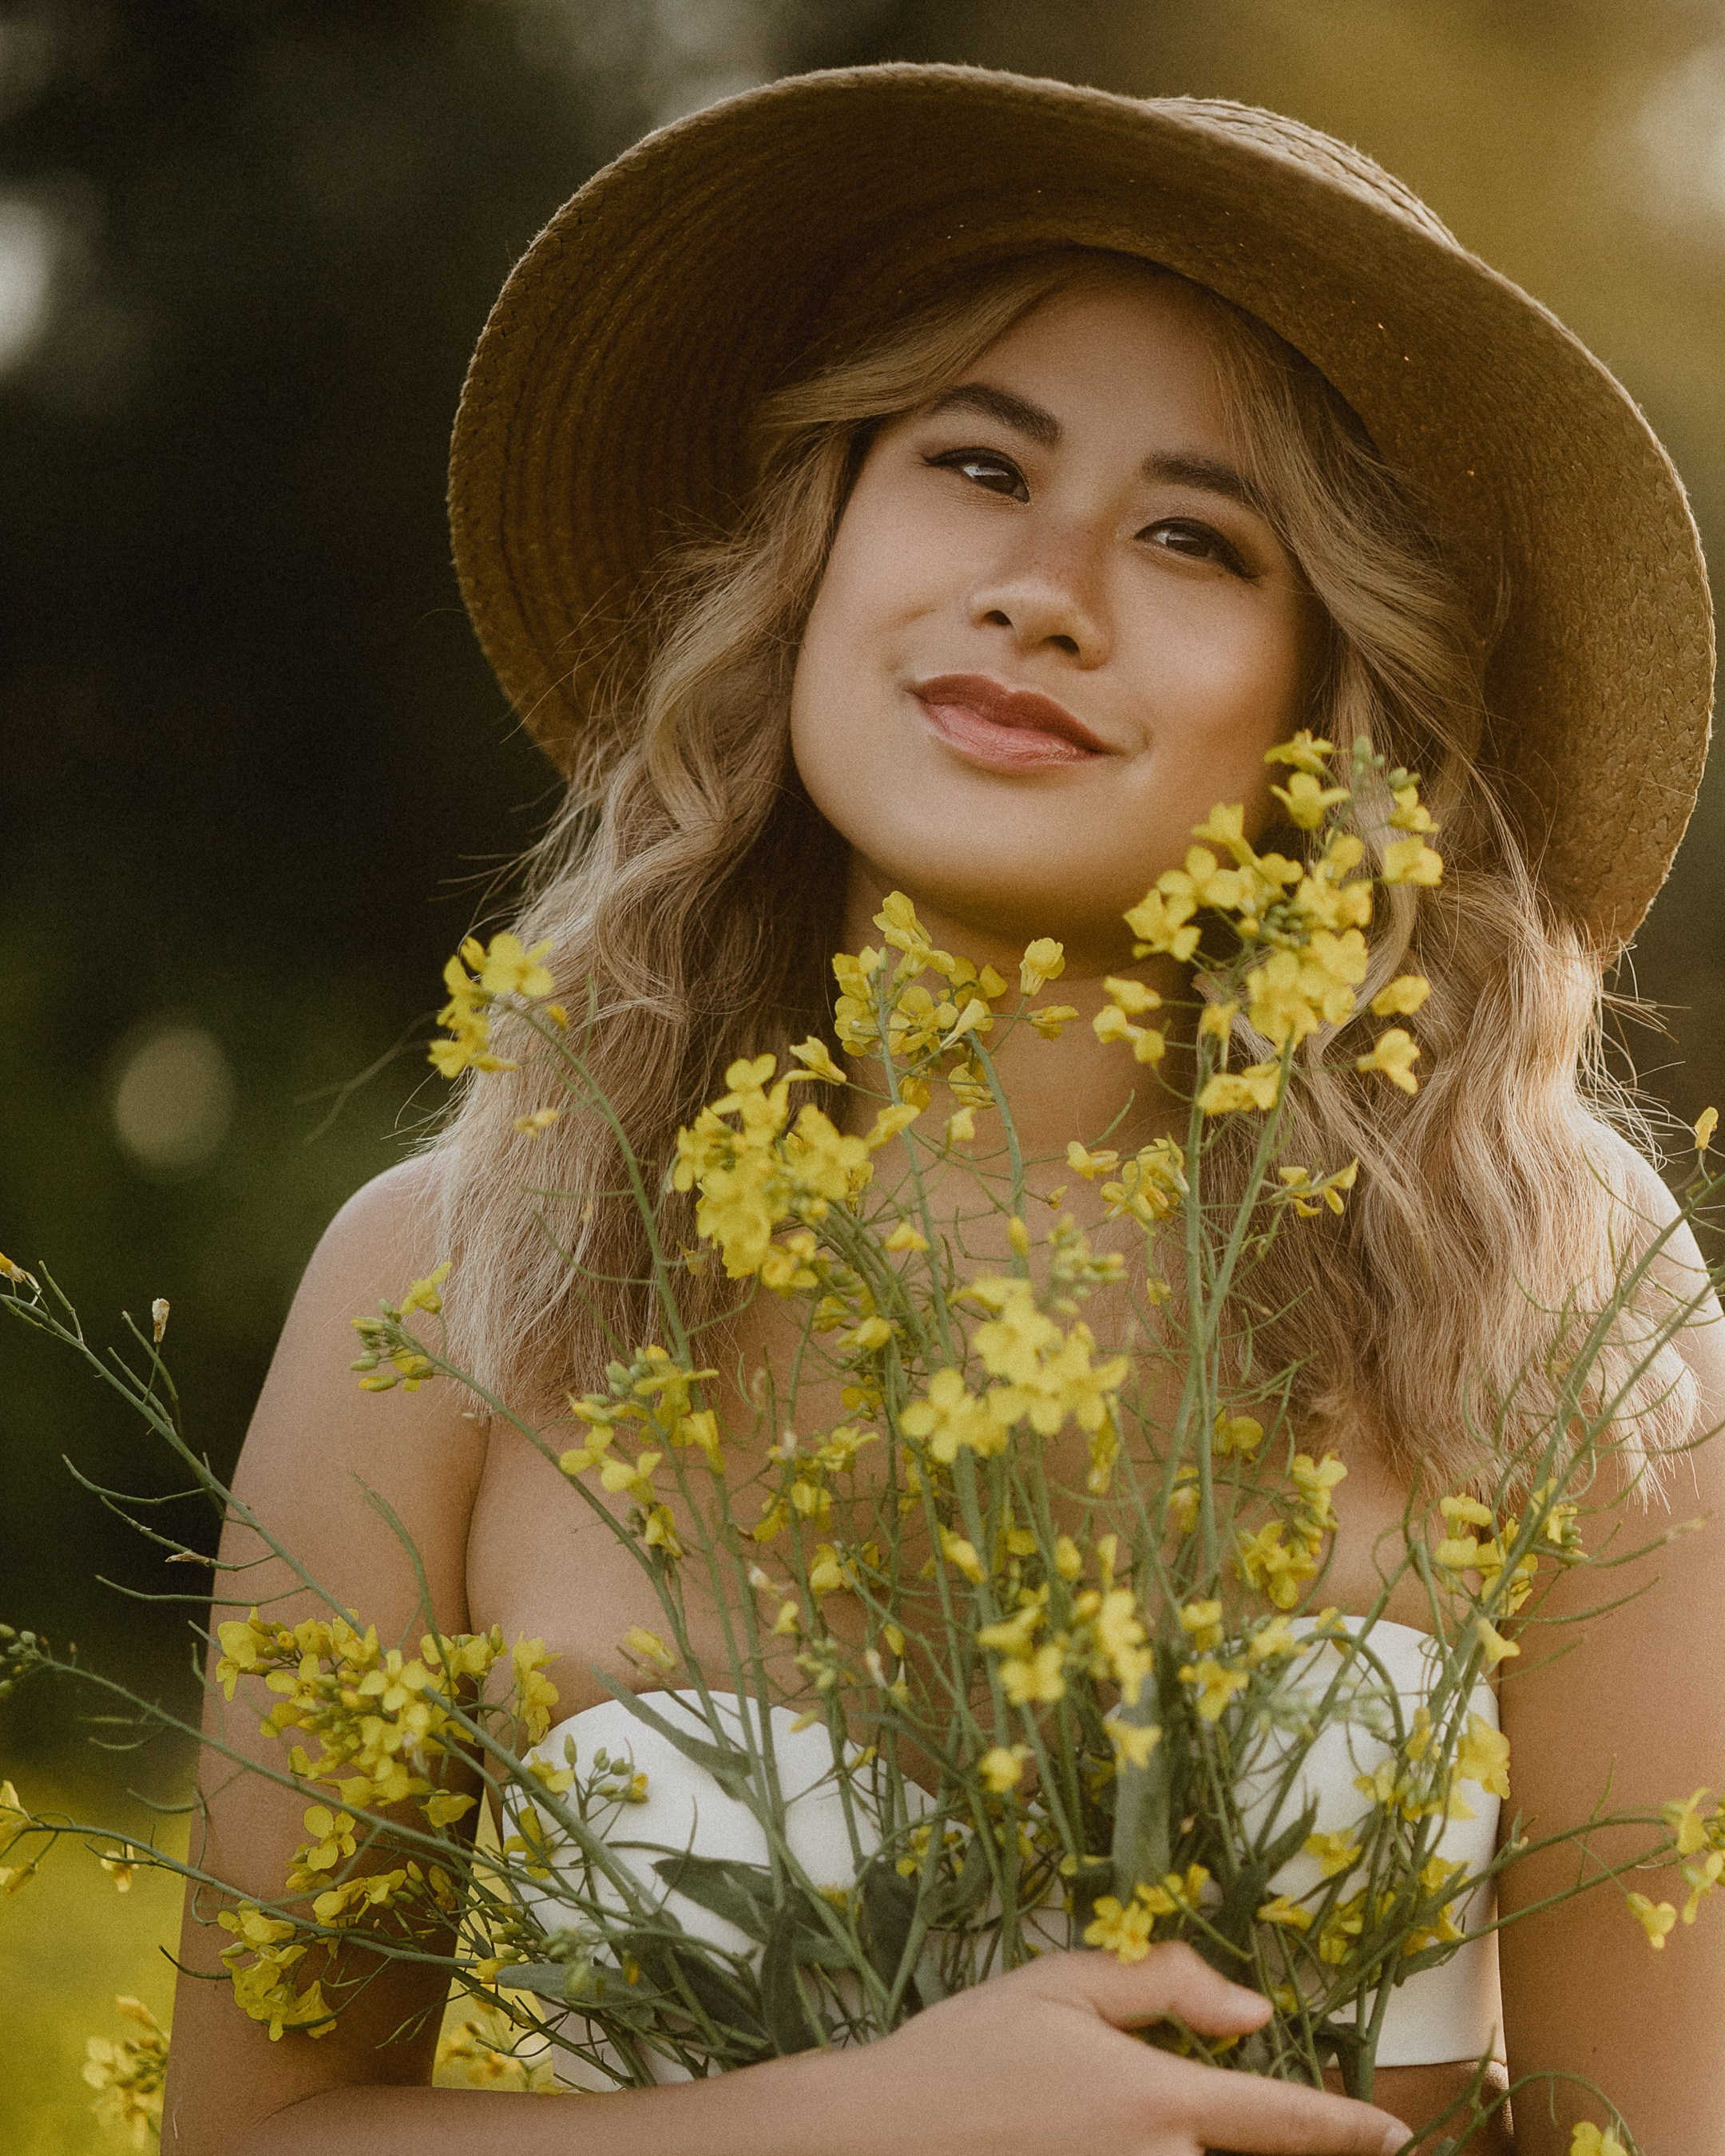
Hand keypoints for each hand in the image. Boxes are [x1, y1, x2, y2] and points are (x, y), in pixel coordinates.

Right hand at [835, 1944, 1410, 2155]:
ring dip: (1198, 2149)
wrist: (877, 2136)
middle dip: (1251, 2141)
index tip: (1393, 2133)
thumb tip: (1253, 2010)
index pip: (1280, 2121)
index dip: (1347, 2128)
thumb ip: (1162, 1984)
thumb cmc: (964, 2053)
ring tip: (1137, 2118)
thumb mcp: (1058, 1987)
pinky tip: (1115, 2139)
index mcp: (1153, 2098)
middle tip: (1214, 2111)